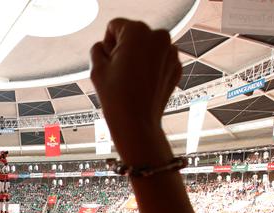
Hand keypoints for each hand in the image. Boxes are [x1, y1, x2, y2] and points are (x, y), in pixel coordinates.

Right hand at [90, 19, 179, 164]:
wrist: (137, 123)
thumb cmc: (116, 96)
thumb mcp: (96, 68)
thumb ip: (98, 49)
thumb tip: (105, 47)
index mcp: (137, 31)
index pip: (114, 26)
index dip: (107, 45)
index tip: (110, 64)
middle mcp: (158, 36)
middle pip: (133, 35)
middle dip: (124, 49)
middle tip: (119, 74)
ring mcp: (171, 51)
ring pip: (147, 47)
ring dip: (138, 58)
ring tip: (131, 81)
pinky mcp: (177, 67)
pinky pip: (159, 60)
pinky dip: (150, 69)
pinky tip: (143, 85)